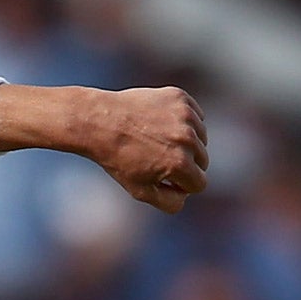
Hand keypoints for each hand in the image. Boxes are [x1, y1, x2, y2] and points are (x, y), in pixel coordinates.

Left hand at [86, 86, 207, 212]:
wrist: (97, 122)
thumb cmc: (116, 158)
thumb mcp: (139, 189)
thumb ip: (168, 201)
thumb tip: (185, 197)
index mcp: (179, 164)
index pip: (199, 183)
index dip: (182, 185)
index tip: (165, 179)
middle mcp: (187, 139)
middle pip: (203, 161)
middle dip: (185, 164)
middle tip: (156, 159)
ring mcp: (186, 116)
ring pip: (201, 138)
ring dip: (185, 142)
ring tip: (155, 141)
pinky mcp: (181, 98)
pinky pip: (195, 116)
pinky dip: (182, 122)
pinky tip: (158, 124)